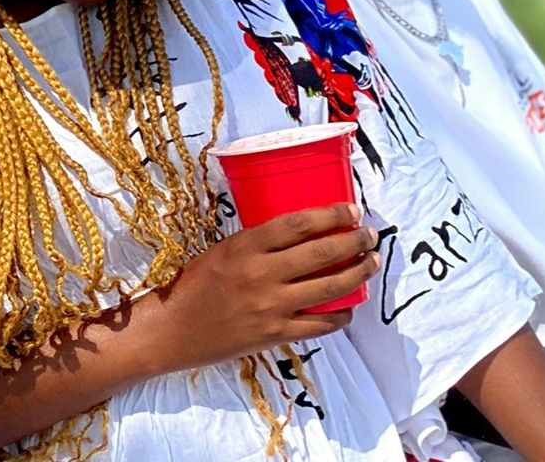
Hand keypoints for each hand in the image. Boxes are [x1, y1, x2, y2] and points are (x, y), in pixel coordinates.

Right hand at [134, 203, 379, 373]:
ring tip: (370, 264)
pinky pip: (320, 324)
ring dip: (358, 274)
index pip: (297, 224)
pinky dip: (341, 315)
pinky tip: (349, 307)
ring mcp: (271, 307)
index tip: (351, 210)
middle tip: (370, 235)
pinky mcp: (275, 334)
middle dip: (354, 241)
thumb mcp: (221, 251)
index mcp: (245, 247)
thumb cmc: (193, 285)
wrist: (174, 329)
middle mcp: (261, 274)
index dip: (330, 214)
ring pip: (329, 287)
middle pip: (321, 253)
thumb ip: (257, 244)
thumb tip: (300, 234)